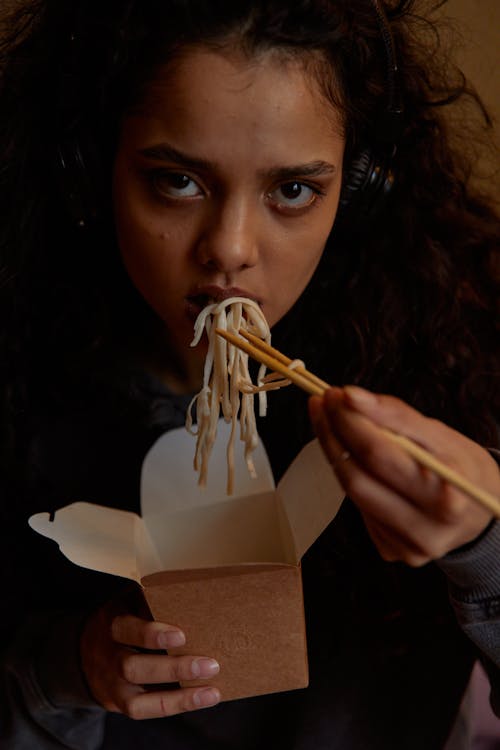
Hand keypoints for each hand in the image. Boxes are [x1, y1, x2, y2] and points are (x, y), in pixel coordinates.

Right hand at [80, 592, 220, 718]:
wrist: (85, 651)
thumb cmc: (125, 619)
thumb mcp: (130, 602)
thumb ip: (152, 601)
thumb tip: (194, 596)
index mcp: (112, 625)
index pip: (127, 630)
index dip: (151, 635)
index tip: (181, 635)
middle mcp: (108, 658)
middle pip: (133, 668)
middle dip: (174, 669)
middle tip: (210, 665)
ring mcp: (111, 685)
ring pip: (137, 700)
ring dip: (179, 697)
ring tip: (211, 691)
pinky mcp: (119, 703)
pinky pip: (144, 710)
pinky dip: (175, 706)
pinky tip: (203, 698)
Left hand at [309, 385, 498, 565]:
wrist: (481, 511)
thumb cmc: (459, 465)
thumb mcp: (440, 434)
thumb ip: (396, 415)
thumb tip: (351, 396)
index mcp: (447, 495)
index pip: (380, 454)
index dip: (350, 422)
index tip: (334, 394)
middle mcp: (427, 529)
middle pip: (359, 478)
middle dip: (333, 434)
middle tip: (323, 403)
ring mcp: (408, 546)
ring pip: (353, 494)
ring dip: (335, 453)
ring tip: (329, 421)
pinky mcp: (393, 551)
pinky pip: (360, 508)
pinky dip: (351, 477)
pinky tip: (351, 456)